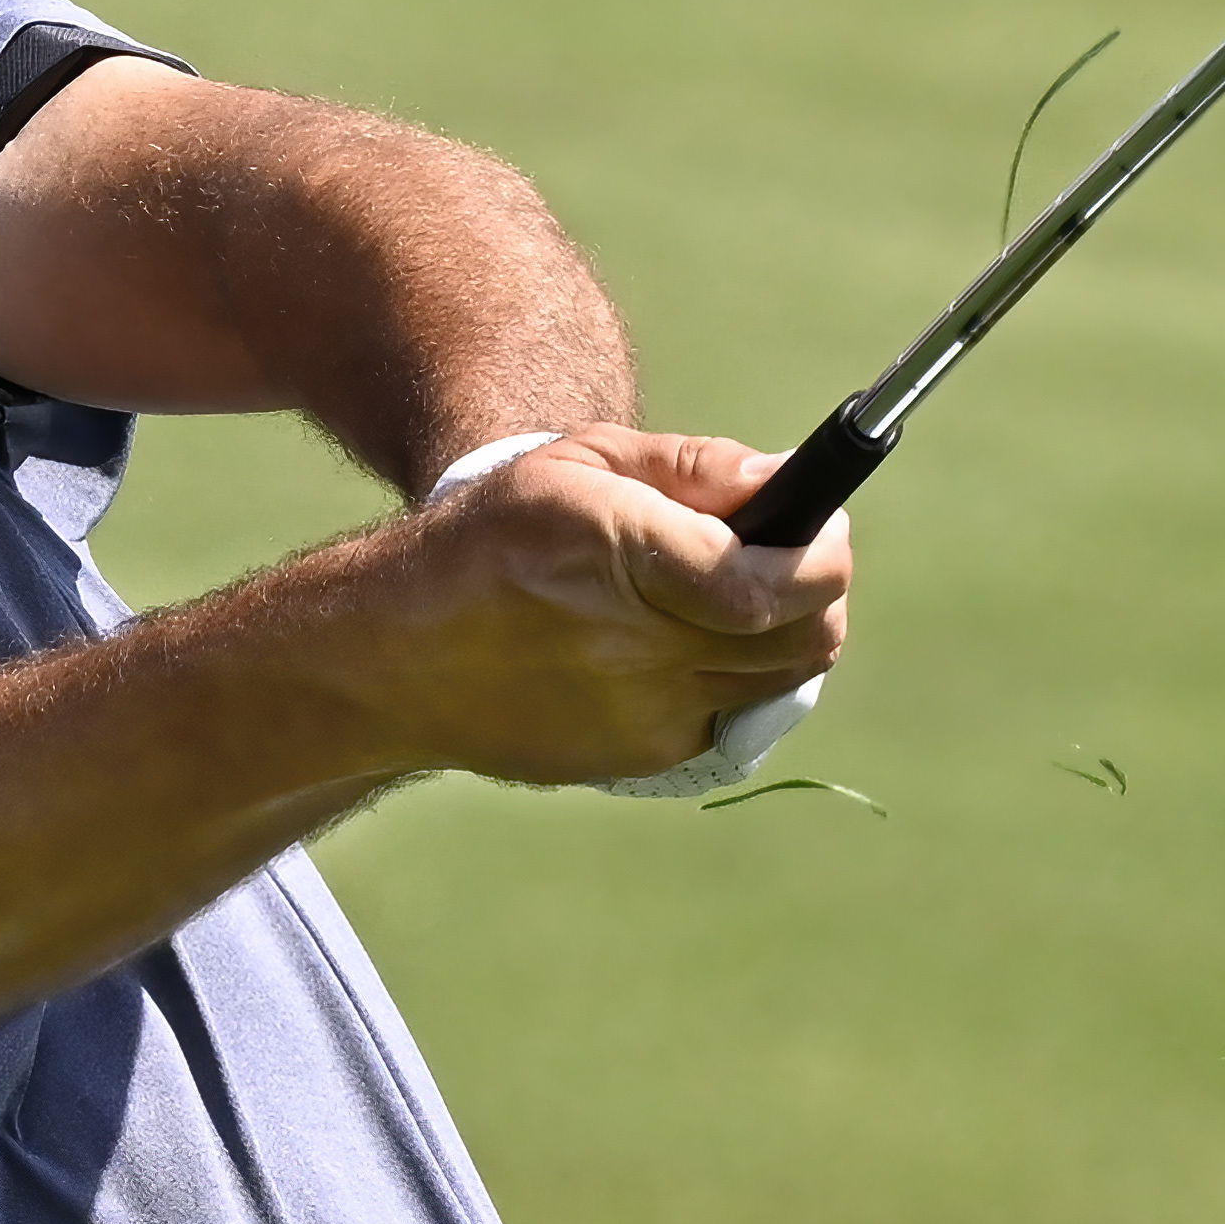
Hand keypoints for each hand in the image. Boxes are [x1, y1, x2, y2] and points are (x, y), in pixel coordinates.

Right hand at [324, 429, 851, 788]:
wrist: (400, 652)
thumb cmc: (493, 537)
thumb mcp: (582, 466)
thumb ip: (693, 469)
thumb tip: (785, 480)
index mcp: (623, 557)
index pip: (772, 585)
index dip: (825, 558)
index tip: (824, 528)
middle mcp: (638, 647)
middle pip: (800, 644)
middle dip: (823, 597)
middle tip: (799, 558)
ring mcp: (641, 714)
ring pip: (775, 685)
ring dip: (784, 637)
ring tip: (741, 595)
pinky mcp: (638, 757)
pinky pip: (727, 716)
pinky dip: (731, 678)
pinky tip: (682, 642)